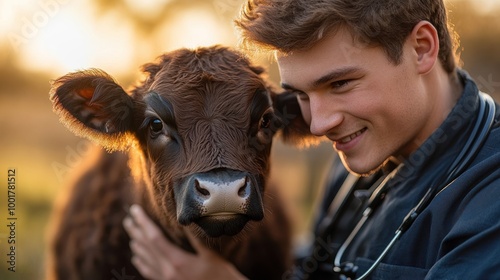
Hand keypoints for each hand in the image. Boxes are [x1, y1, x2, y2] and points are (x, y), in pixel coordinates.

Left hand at [123, 204, 246, 279]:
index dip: (143, 222)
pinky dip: (141, 263)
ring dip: (136, 245)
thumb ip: (195, 239)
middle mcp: (167, 272)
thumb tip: (183, 219)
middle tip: (128, 218)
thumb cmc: (221, 277)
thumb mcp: (210, 255)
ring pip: (145, 261)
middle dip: (136, 231)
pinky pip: (149, 273)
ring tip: (131, 233)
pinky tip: (137, 258)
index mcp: (177, 262)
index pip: (154, 237)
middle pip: (146, 248)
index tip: (135, 210)